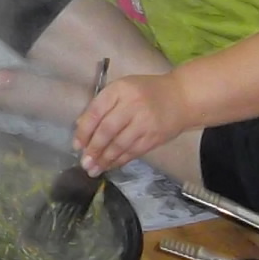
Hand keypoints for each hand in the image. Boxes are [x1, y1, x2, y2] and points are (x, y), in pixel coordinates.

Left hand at [73, 71, 188, 173]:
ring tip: (94, 169)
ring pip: (120, 144)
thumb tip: (80, 126)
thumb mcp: (122, 90)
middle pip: (107, 130)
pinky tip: (110, 166)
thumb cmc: (146, 92)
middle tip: (84, 163)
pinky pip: (133, 152)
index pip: (96, 111)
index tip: (77, 145)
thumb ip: (102, 106)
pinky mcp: (154, 137)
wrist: (182, 98)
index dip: (84, 131)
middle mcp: (132, 105)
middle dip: (93, 149)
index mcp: (120, 90)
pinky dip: (119, 161)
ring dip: (105, 159)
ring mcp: (144, 122)